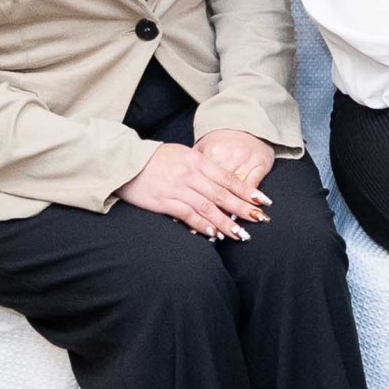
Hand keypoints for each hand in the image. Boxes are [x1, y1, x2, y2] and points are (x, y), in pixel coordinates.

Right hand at [118, 139, 271, 239]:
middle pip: (222, 194)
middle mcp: (190, 173)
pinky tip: (213, 234)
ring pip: (208, 207)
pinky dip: (202, 225)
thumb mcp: (182, 154)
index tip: (263, 200)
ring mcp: (177, 187)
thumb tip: (221, 181)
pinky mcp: (164, 201)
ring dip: (226, 222)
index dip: (247, 190)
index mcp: (197, 160)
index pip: (228, 178)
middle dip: (243, 208)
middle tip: (260, 219)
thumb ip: (201, 166)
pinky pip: (187, 214)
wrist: (125, 161)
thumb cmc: (154, 158)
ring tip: (241, 234)